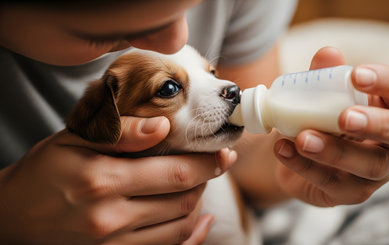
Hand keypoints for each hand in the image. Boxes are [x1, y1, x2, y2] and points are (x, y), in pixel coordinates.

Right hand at [0, 116, 235, 244]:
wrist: (13, 217)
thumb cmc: (44, 172)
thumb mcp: (73, 140)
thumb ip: (118, 132)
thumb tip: (163, 127)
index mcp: (102, 181)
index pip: (174, 172)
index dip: (207, 163)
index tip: (224, 153)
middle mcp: (111, 218)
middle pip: (182, 200)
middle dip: (207, 179)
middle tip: (218, 163)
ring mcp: (113, 244)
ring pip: (179, 226)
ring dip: (198, 203)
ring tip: (200, 183)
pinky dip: (190, 234)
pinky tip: (199, 219)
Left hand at [273, 47, 388, 206]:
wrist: (291, 153)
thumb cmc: (314, 117)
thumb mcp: (315, 95)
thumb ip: (323, 76)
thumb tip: (328, 53)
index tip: (357, 75)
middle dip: (380, 124)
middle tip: (345, 118)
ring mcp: (374, 171)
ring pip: (371, 165)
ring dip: (335, 150)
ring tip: (302, 138)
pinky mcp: (350, 192)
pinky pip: (332, 182)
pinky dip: (304, 165)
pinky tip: (283, 150)